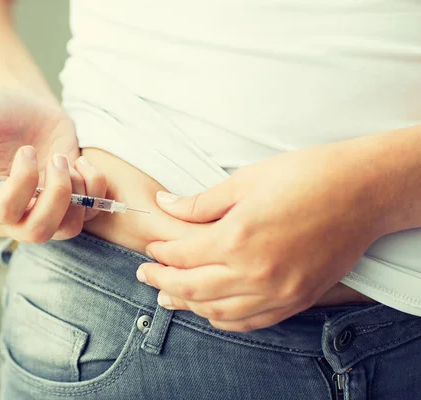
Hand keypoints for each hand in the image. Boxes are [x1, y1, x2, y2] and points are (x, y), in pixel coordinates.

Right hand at [0, 88, 105, 241]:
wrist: (24, 106)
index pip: (4, 213)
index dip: (22, 184)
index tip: (27, 150)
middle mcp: (15, 215)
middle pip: (38, 231)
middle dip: (55, 196)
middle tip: (55, 160)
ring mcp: (45, 210)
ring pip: (68, 229)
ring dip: (76, 193)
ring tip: (67, 161)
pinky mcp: (72, 200)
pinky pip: (91, 211)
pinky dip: (94, 187)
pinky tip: (80, 162)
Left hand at [137, 143, 380, 331]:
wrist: (363, 191)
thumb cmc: (306, 177)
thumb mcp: (246, 180)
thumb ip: (200, 202)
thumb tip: (165, 205)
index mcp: (237, 237)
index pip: (182, 255)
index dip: (160, 252)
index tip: (151, 247)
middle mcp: (255, 272)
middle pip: (192, 288)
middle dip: (161, 281)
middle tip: (145, 274)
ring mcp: (278, 292)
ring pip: (217, 311)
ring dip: (187, 304)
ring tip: (168, 296)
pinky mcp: (296, 300)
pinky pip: (250, 322)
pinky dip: (223, 319)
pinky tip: (209, 310)